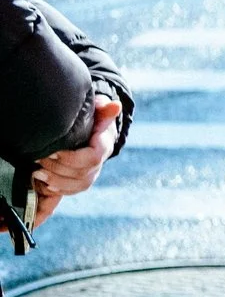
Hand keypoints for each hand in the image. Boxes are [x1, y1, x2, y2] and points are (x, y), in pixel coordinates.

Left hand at [28, 94, 121, 229]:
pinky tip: (44, 184)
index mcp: (104, 145)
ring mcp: (93, 174)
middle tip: (38, 159)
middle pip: (82, 173)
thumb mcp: (99, 109)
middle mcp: (100, 163)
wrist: (94, 130)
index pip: (93, 158)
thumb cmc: (94, 117)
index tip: (52, 152)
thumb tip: (115, 105)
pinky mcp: (83, 181)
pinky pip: (73, 191)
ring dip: (56, 181)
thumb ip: (104, 108)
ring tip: (37, 173)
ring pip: (78, 185)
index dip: (71, 158)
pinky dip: (58, 190)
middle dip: (57, 168)